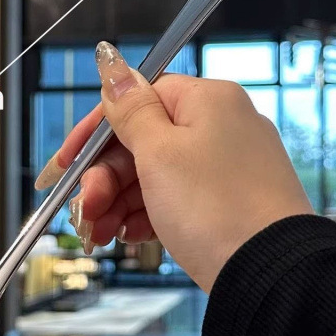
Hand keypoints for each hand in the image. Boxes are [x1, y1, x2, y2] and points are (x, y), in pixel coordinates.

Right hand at [34, 42, 312, 291]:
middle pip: (143, 142)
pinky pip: (176, 199)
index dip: (96, 131)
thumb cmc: (212, 205)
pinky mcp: (228, 204)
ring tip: (98, 233)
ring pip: (156, 175)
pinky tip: (127, 235)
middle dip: (104, 178)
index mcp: (207, 101)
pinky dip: (147, 215)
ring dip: (118, 202)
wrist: (269, 274)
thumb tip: (111, 62)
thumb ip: (130, 108)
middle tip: (83, 210)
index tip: (66, 162)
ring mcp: (227, 168)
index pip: (138, 99)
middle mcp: (221, 127)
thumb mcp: (159, 152)